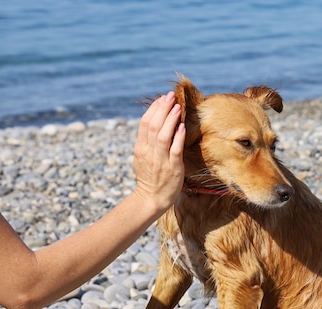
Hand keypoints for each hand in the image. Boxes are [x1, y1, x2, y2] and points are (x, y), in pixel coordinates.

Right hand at [133, 91, 185, 211]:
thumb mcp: (143, 157)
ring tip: (177, 107)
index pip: (145, 123)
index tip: (162, 99)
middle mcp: (149, 152)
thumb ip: (148, 141)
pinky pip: (174, 151)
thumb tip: (156, 122)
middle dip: (162, 109)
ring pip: (162, 136)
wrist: (151, 198)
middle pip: (153, 126)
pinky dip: (178, 138)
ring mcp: (160, 160)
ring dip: (170, 120)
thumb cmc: (150, 177)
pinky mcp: (172, 168)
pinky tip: (181, 127)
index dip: (154, 109)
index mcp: (140, 148)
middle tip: (171, 97)